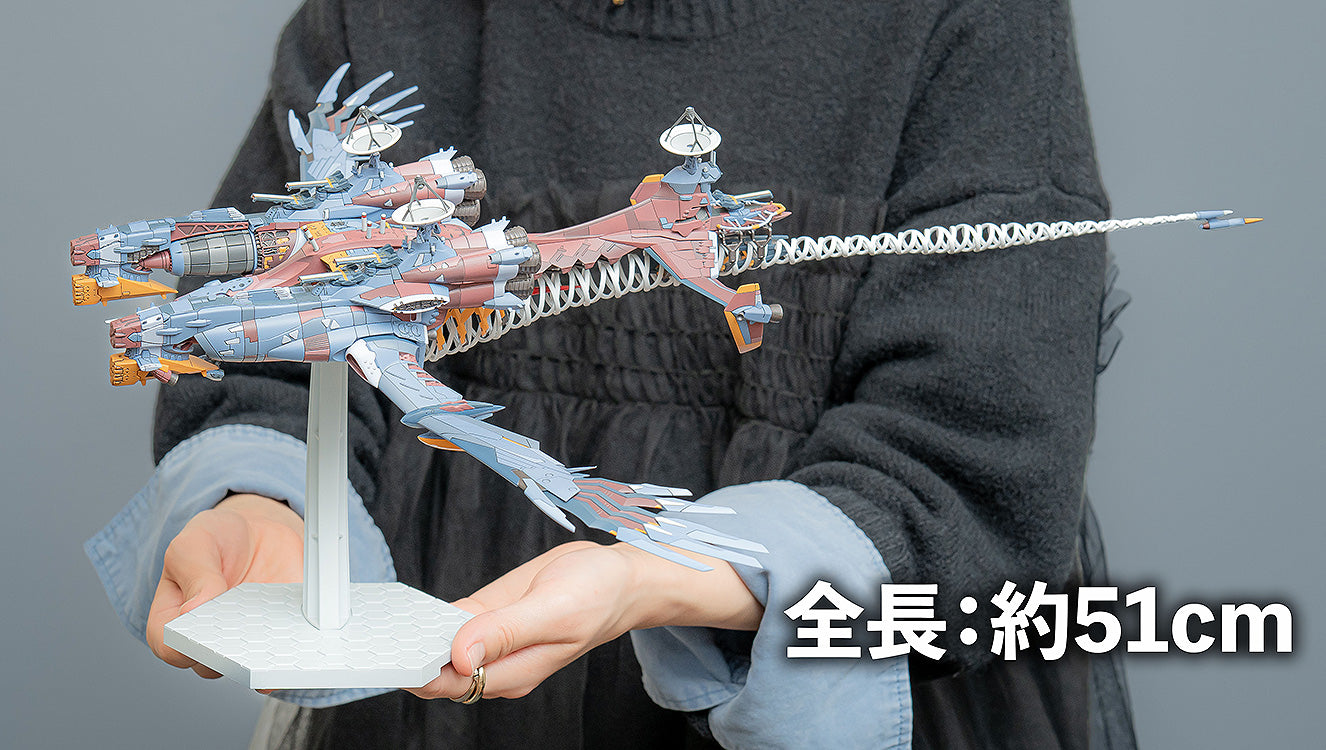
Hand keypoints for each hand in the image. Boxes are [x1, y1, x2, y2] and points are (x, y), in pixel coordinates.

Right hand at [145, 493, 303, 678]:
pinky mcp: (277, 635)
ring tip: (278, 635)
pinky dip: (294, 649)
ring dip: (264, 655)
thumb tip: (193, 609)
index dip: (183, 647)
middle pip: (212, 665)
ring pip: (252, 665)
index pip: (170, 647)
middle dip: (229, 655)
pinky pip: (284, 654)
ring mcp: (245, 640)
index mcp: (173, 619)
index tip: (204, 633)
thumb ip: (193, 572)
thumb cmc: (217, 539)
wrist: (260, 532)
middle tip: (247, 636)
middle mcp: (208, 638)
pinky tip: (302, 637)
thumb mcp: (195, 542)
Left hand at [407, 540, 762, 700]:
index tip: (397, 653)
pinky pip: (453, 623)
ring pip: (442, 648)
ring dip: (416, 640)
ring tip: (387, 626)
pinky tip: (413, 613)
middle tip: (382, 638)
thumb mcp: (555, 609)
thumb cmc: (599, 595)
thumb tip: (461, 654)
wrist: (619, 576)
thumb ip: (506, 631)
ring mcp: (493, 639)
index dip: (422, 672)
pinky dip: (432, 620)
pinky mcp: (491, 615)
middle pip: (441, 672)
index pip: (455, 684)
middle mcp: (501, 662)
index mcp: (516, 671)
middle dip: (410, 658)